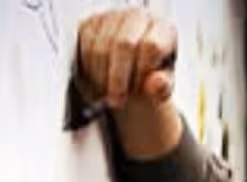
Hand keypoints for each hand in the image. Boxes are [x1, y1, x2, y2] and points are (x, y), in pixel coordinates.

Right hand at [76, 8, 181, 157]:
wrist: (132, 69)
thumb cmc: (149, 76)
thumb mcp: (161, 86)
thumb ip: (162, 87)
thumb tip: (156, 84)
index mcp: (162, 28)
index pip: (151, 46)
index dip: (142, 72)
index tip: (138, 89)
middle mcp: (138, 17)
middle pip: (123, 45)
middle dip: (118, 78)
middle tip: (117, 99)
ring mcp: (113, 17)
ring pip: (100, 47)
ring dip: (101, 76)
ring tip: (108, 90)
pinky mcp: (91, 23)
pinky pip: (84, 47)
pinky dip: (88, 69)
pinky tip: (98, 78)